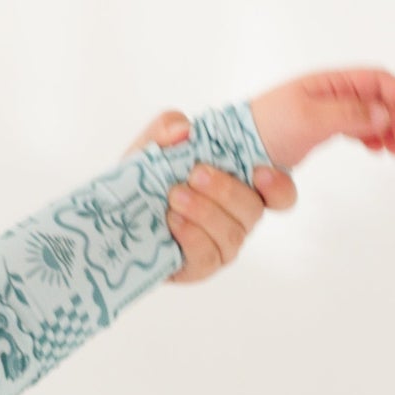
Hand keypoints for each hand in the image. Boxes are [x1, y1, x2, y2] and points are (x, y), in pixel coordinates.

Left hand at [125, 111, 298, 283]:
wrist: (114, 215)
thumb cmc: (146, 179)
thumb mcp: (151, 145)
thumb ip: (168, 128)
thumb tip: (184, 131)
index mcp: (239, 185)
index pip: (280, 193)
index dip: (279, 186)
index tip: (260, 171)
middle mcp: (237, 216)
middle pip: (254, 210)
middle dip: (227, 190)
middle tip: (197, 174)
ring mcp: (221, 244)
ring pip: (232, 233)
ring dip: (205, 211)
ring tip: (175, 197)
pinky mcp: (200, 266)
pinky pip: (208, 255)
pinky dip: (192, 235)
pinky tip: (173, 221)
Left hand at [249, 68, 394, 168]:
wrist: (236, 148)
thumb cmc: (266, 128)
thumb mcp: (308, 119)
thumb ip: (348, 114)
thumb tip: (384, 114)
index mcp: (329, 83)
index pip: (377, 80)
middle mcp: (331, 93)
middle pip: (379, 98)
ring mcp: (327, 110)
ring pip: (371, 114)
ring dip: (390, 129)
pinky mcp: (321, 129)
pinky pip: (357, 128)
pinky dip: (373, 137)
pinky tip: (378, 149)